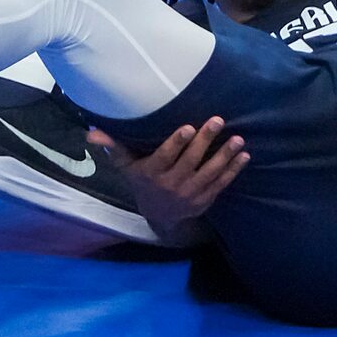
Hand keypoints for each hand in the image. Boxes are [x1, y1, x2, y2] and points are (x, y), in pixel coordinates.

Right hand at [88, 117, 245, 245]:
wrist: (159, 216)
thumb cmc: (142, 180)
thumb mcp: (126, 167)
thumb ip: (114, 148)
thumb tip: (91, 132)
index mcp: (151, 174)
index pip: (165, 157)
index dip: (176, 143)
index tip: (189, 127)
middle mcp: (171, 185)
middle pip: (190, 161)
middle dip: (205, 141)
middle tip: (217, 120)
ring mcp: (189, 194)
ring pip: (209, 173)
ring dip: (225, 155)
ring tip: (238, 139)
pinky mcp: (205, 199)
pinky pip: (222, 183)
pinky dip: (234, 170)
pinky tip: (244, 155)